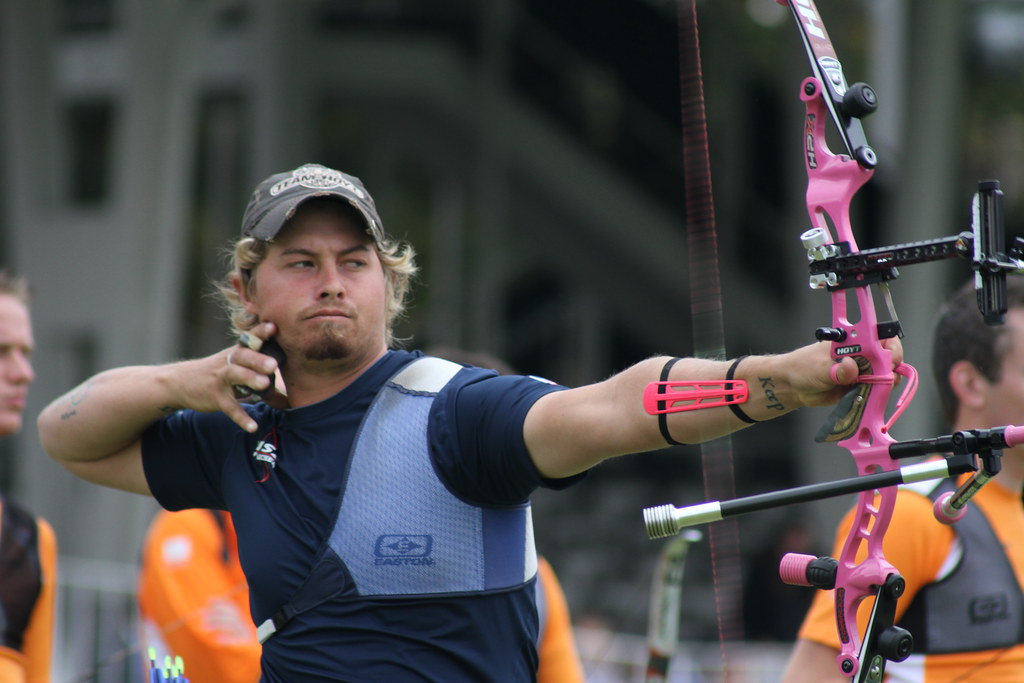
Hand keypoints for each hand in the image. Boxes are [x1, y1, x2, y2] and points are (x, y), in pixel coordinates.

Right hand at [174, 322, 285, 431]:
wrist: (179, 382)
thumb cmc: (217, 372)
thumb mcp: (235, 365)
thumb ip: (260, 371)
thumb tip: (288, 389)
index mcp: (236, 352)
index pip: (250, 339)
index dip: (261, 332)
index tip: (274, 327)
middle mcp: (228, 362)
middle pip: (243, 356)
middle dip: (258, 359)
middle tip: (273, 364)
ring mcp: (220, 379)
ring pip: (235, 375)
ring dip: (250, 378)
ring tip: (265, 384)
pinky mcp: (215, 397)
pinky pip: (229, 407)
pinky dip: (241, 417)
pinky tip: (253, 427)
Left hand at [788, 337, 903, 408]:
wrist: (794, 387)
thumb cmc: (804, 368)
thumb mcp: (819, 368)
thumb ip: (837, 370)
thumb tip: (851, 367)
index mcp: (854, 341)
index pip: (882, 337)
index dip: (891, 347)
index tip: (889, 360)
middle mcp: (862, 355)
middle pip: (890, 358)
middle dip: (892, 369)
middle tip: (884, 379)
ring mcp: (863, 371)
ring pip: (887, 376)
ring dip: (886, 384)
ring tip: (874, 390)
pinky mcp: (861, 387)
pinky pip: (876, 391)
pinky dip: (877, 395)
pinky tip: (868, 398)